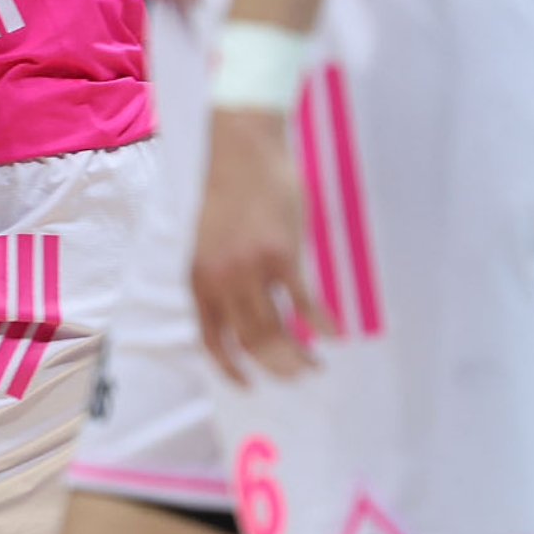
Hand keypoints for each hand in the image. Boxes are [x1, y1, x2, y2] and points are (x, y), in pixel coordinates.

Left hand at [192, 107, 334, 384]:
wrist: (242, 149)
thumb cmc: (229, 192)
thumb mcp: (209, 241)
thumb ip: (219, 278)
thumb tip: (241, 315)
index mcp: (198, 278)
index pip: (211, 340)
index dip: (231, 368)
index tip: (249, 384)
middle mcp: (220, 279)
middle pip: (250, 341)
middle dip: (275, 366)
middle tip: (298, 376)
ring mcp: (251, 268)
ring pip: (276, 329)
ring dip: (298, 354)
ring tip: (315, 365)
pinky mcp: (281, 254)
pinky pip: (304, 303)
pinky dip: (321, 324)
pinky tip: (335, 334)